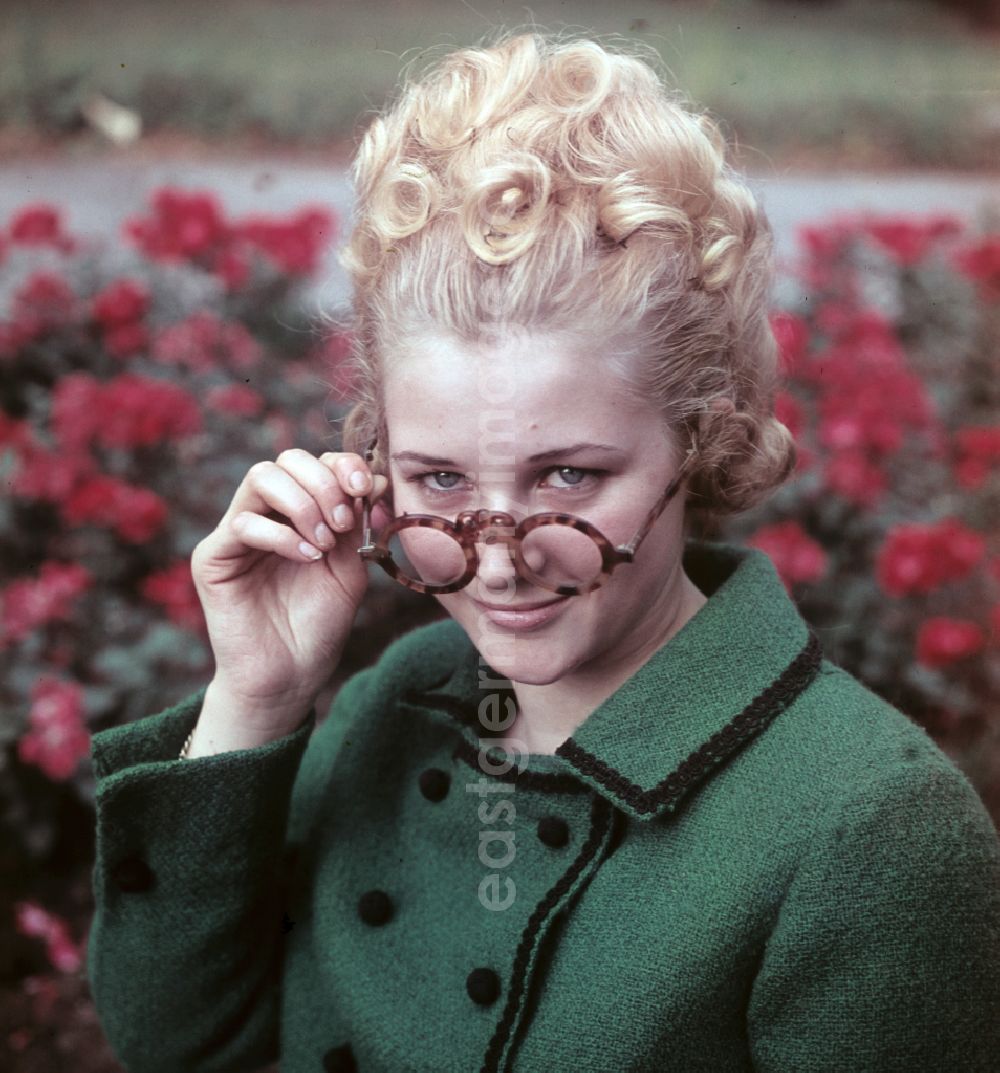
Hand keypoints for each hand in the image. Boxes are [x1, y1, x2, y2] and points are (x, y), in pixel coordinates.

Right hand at [190, 449, 388, 725]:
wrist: (290, 677)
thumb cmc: (318, 625)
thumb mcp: (350, 568)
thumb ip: (358, 524)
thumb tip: (378, 477)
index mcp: (297, 513)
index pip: (314, 463)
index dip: (342, 465)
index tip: (367, 488)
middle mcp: (265, 516)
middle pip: (286, 460)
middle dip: (324, 482)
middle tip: (342, 523)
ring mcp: (236, 534)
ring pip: (260, 477)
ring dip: (303, 503)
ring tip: (324, 543)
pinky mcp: (213, 558)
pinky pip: (243, 523)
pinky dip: (282, 535)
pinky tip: (307, 559)